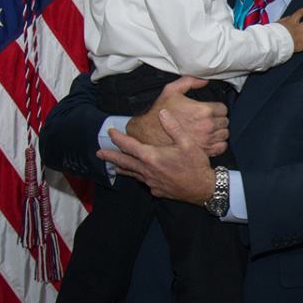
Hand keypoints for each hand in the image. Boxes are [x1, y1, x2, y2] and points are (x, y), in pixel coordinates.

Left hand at [99, 109, 215, 204]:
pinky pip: (143, 181)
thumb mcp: (187, 143)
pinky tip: (139, 175)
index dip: (118, 138)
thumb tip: (162, 112)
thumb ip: (173, 127)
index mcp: (152, 157)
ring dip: (122, 167)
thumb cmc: (195, 165)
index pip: (129, 145)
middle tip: (99, 153)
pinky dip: (137, 176)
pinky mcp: (157, 190)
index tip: (111, 132)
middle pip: (124, 162)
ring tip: (114, 166)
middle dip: (111, 156)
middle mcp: (147, 170)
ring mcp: (151, 182)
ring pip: (132, 173)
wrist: (203, 188)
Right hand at [126, 76, 228, 156]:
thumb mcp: (171, 90)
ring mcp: (206, 140)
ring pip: (224, 134)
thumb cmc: (159, 113)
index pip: (223, 109)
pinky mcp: (204, 151)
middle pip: (225, 121)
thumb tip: (204, 80)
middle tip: (208, 120)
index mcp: (203, 111)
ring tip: (208, 129)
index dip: (217, 108)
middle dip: (218, 119)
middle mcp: (207, 126)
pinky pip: (221, 147)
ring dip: (218, 131)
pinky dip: (218, 143)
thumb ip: (189, 81)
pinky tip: (209, 140)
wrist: (148, 133)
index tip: (210, 110)